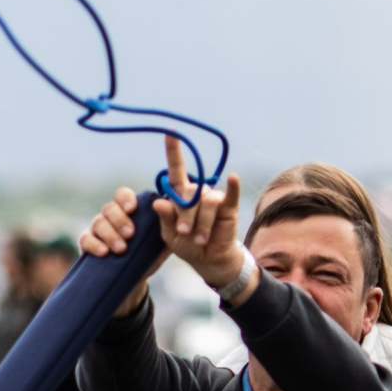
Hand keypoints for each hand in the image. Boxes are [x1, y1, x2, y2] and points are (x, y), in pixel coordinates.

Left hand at [148, 136, 245, 294]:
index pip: (175, 169)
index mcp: (180, 194)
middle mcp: (197, 192)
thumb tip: (158, 203)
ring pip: (205, 203)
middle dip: (185, 217)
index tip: (170, 131)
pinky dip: (232, 186)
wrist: (208, 259)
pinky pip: (231, 194)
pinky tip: (233, 178)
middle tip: (184, 233)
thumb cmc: (187, 245)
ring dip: (201, 223)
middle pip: (188, 195)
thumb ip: (165, 219)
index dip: (173, 150)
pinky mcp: (229, 207)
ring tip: (199, 239)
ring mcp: (214, 198)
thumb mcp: (169, 235)